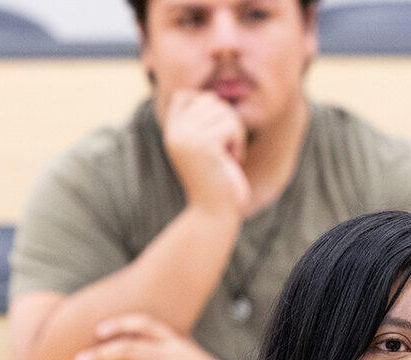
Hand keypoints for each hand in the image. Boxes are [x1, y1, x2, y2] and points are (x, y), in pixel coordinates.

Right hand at [160, 89, 251, 218]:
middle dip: (227, 121)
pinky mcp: (204, 145)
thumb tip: (213, 95)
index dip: (206, 107)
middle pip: (210, 100)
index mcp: (171, 132)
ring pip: (224, 111)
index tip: (214, 135)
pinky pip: (232, 126)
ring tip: (228, 157)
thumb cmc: (215, 181)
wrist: (213, 213)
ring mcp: (187, 137)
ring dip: (235, 134)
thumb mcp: (202, 147)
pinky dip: (239, 144)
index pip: (185, 95)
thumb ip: (202, 122)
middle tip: (226, 149)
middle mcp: (175, 132)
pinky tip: (232, 161)